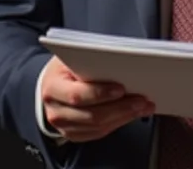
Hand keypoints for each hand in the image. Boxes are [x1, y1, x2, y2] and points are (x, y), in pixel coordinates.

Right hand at [40, 56, 154, 141]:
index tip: (121, 89)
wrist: (50, 85)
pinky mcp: (73, 134)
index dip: (100, 94)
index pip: (77, 95)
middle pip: (92, 115)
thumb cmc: (63, 69)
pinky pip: (99, 133)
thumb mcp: (70, 59)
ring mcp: (64, 126)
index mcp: (53, 88)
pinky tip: (131, 115)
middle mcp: (56, 110)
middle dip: (120, 108)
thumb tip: (120, 62)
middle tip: (141, 100)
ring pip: (98, 127)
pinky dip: (118, 124)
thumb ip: (89, 62)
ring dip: (124, 117)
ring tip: (142, 107)